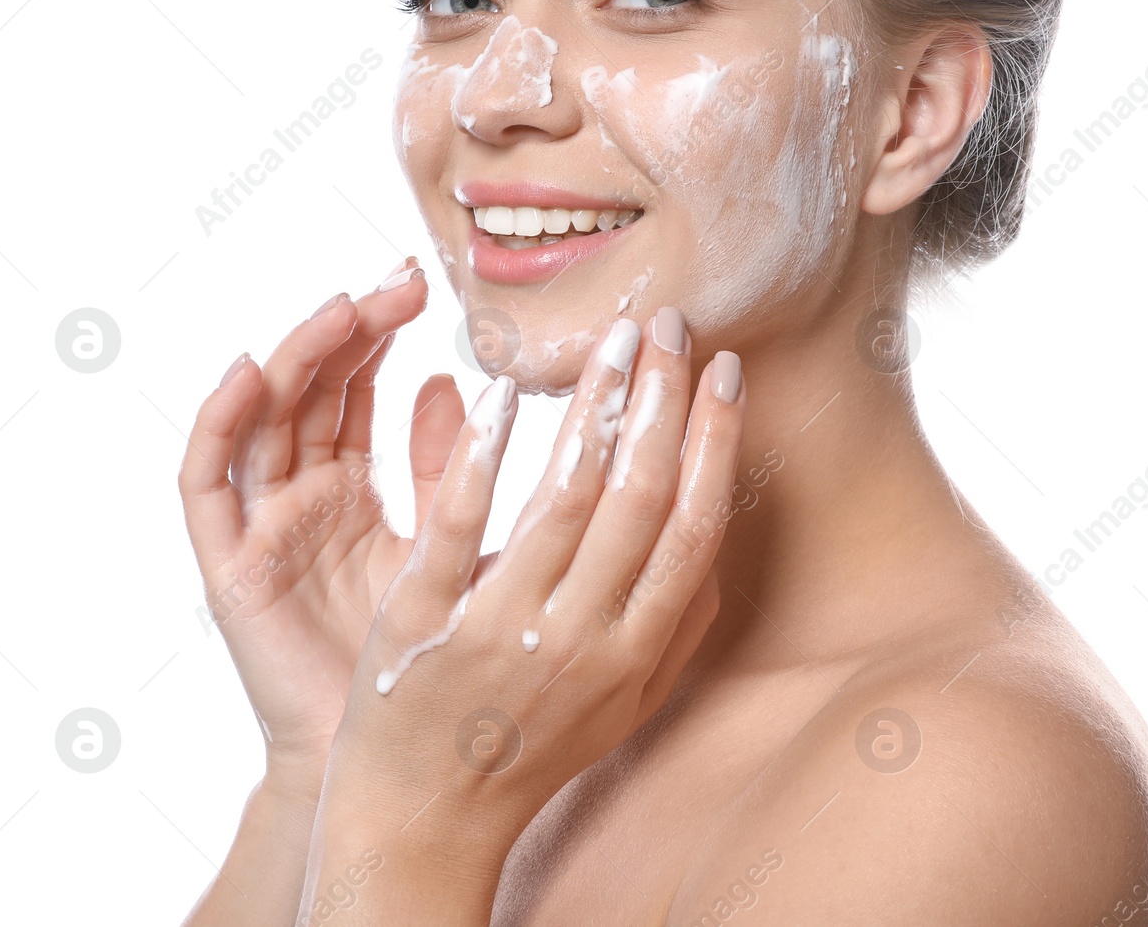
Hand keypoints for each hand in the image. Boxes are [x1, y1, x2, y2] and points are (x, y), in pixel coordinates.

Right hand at [179, 259, 465, 776]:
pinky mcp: (227, 565)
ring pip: (262, 417)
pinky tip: (245, 373)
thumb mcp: (443, 537)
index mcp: (347, 485)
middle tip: (396, 280)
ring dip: (295, 356)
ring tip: (343, 307)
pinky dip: (217, 424)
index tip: (420, 281)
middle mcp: (296, 495)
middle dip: (346, 329)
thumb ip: (443, 465)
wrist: (394, 753)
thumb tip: (448, 380)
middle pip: (306, 388)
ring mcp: (259, 525)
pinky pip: (207, 485)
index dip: (376, 331)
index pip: (351, 386)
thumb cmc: (422, 646)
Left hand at [304, 308, 745, 919]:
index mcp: (634, 654)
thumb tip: (720, 538)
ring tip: (613, 338)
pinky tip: (504, 388)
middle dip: (664, 399)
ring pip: (563, 497)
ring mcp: (499, 630)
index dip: (716, 442)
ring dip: (595, 405)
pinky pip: (458, 524)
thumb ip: (680, 627)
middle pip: (638, 498)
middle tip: (672, 323)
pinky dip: (482, 451)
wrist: (424, 823)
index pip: (693, 529)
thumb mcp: (627, 704)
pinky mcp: (422, 621)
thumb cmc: (533, 749)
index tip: (726, 370)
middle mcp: (578, 641)